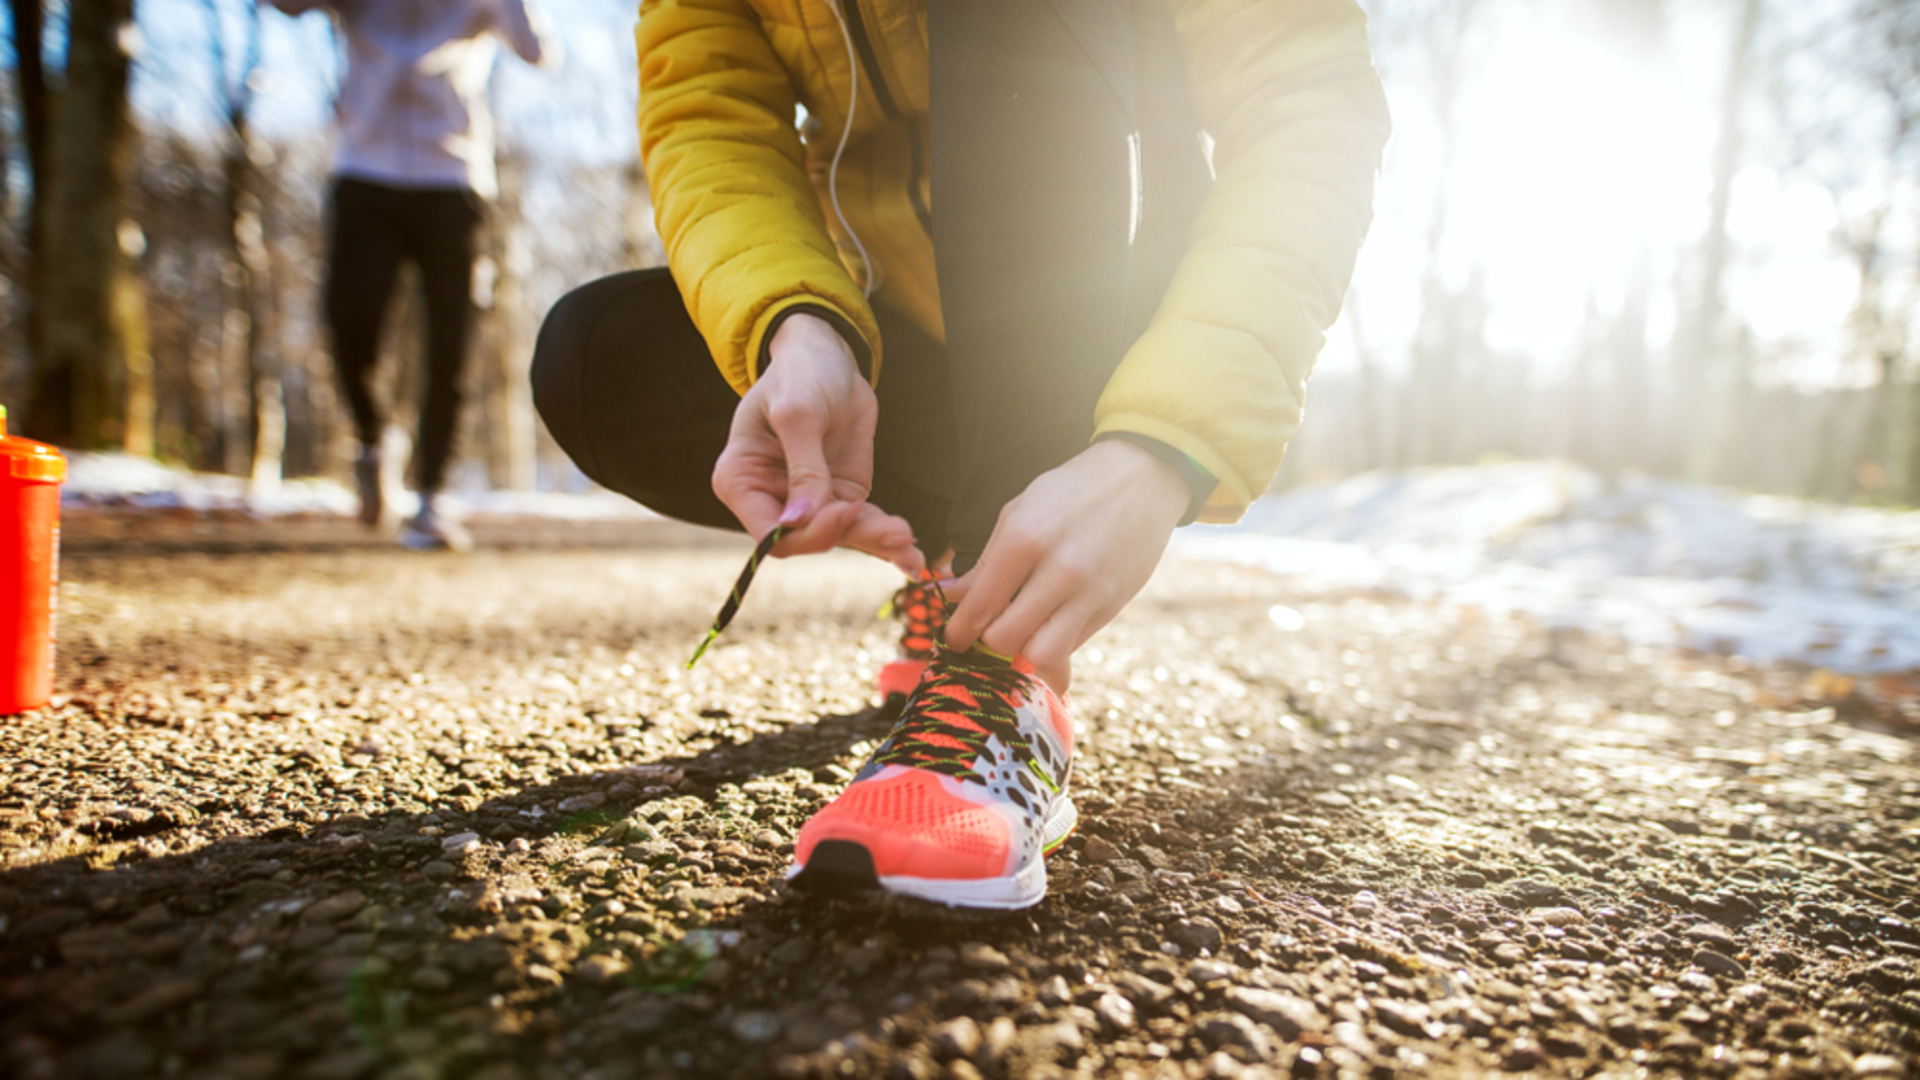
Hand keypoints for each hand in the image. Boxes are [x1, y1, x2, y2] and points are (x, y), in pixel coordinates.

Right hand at [711, 313, 923, 571]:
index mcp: (740, 480)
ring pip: (840, 536)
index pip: (768, 531)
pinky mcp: (841, 495)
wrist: (828, 357)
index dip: (807, 531)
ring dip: (876, 542)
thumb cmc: (799, 374)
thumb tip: (799, 521)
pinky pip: (861, 525)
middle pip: (807, 539)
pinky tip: (911, 554)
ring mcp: (809, 500)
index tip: (845, 509)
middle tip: (895, 530)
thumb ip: (803, 468)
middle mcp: (771, 498)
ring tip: (911, 549)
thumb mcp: (798, 413)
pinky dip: (885, 538)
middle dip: (849, 534)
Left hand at [941, 439, 1190, 694]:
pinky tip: (1051, 621)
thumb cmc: (1073, 490)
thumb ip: (986, 560)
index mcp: (1025, 537)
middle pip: (1007, 640)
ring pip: (1045, 655)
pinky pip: (1075, 644)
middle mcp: (1059, 569)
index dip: (958, 631)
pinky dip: (1056, 641)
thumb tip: (952, 594)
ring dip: (1027, 651)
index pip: (980, 605)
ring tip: (1023, 631)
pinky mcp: (1113, 604)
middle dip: (989, 642)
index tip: (954, 639)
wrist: (1142, 477)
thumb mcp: (1020, 511)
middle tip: (989, 630)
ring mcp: (1091, 591)